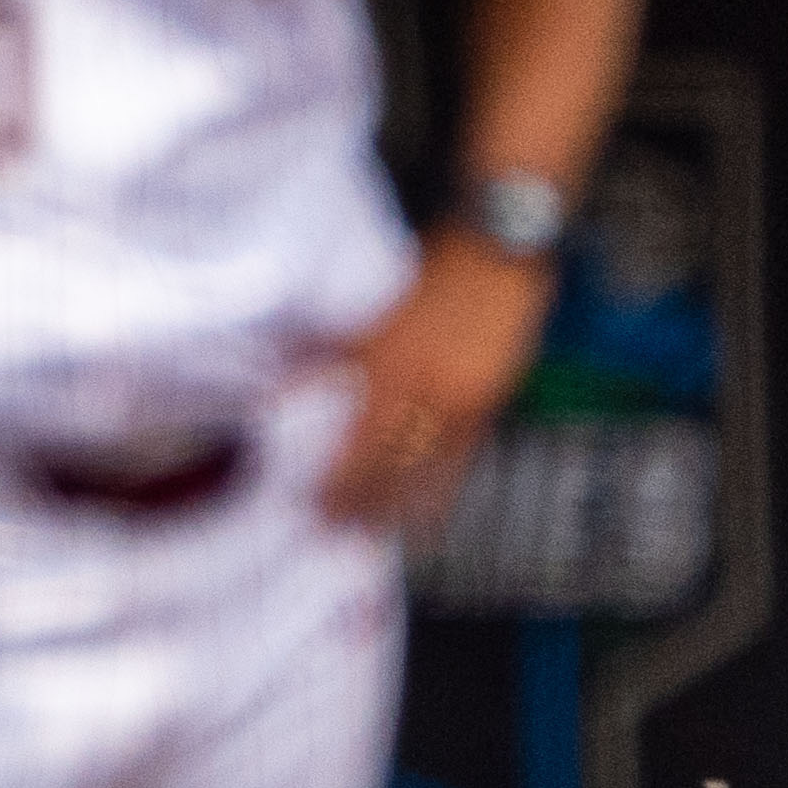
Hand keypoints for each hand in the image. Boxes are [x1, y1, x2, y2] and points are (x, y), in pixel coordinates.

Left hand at [314, 230, 553, 527]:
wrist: (497, 252)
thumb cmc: (430, 275)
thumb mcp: (373, 313)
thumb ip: (336, 356)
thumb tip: (290, 389)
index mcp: (390, 362)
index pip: (357, 438)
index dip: (337, 477)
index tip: (312, 503)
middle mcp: (426, 388)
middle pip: (388, 461)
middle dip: (360, 501)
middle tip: (334, 532)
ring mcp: (463, 399)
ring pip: (425, 468)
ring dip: (397, 506)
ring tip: (373, 536)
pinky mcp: (491, 402)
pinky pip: (463, 459)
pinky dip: (443, 492)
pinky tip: (428, 516)